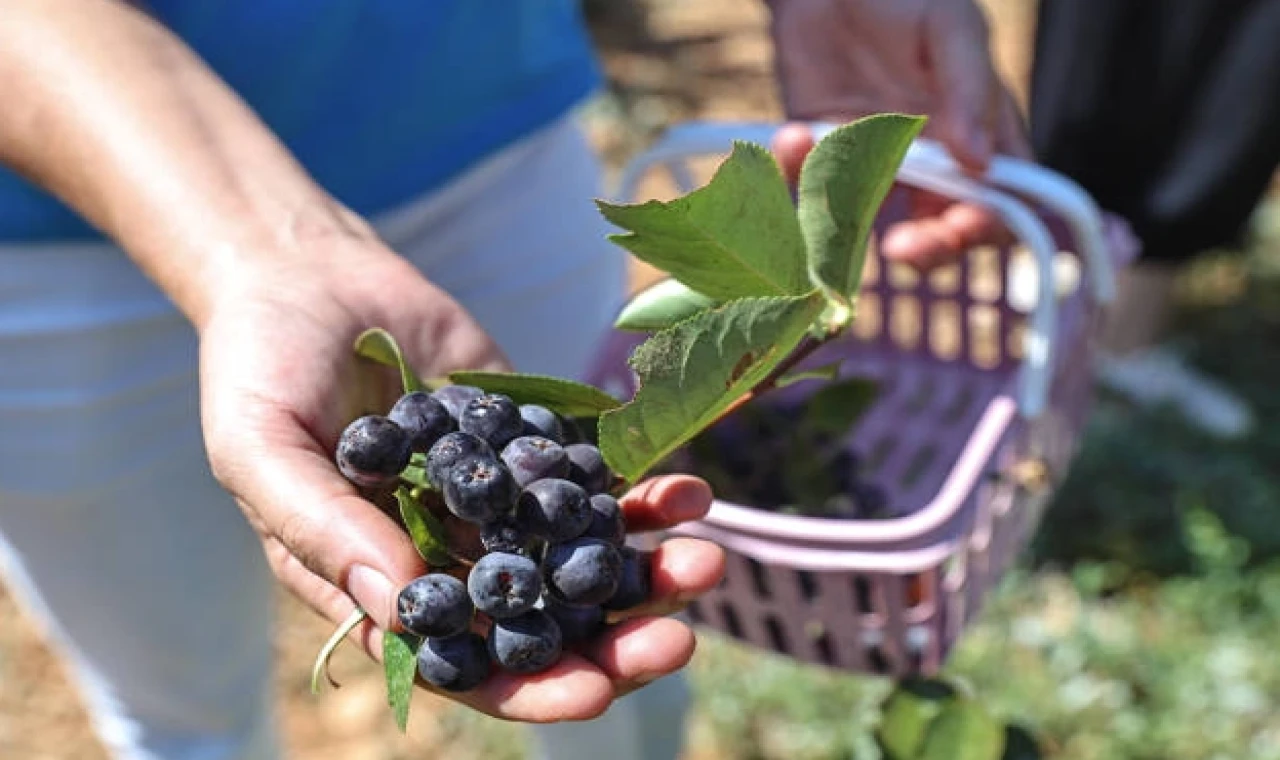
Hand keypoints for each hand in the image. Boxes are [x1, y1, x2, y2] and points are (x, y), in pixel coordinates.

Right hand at [196, 233, 723, 721]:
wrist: (306, 274)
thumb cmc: (258, 366)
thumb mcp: (261, 448)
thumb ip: (322, 528)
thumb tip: (401, 607)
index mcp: (381, 585)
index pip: (465, 665)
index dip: (528, 690)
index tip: (596, 693)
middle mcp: (449, 556)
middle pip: (544, 624)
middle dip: (615, 639)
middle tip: (677, 633)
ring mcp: (497, 502)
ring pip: (582, 557)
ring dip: (646, 568)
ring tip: (703, 556)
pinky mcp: (530, 445)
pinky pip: (593, 481)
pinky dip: (642, 493)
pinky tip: (687, 490)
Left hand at [767, 0, 1031, 267]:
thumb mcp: (951, 27)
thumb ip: (971, 87)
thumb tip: (980, 162)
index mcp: (982, 139)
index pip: (1002, 206)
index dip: (987, 228)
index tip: (961, 226)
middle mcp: (933, 167)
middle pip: (940, 236)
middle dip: (926, 250)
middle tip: (903, 245)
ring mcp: (874, 170)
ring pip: (870, 228)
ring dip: (846, 220)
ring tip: (828, 163)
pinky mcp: (819, 163)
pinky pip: (806, 191)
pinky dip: (795, 173)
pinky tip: (793, 135)